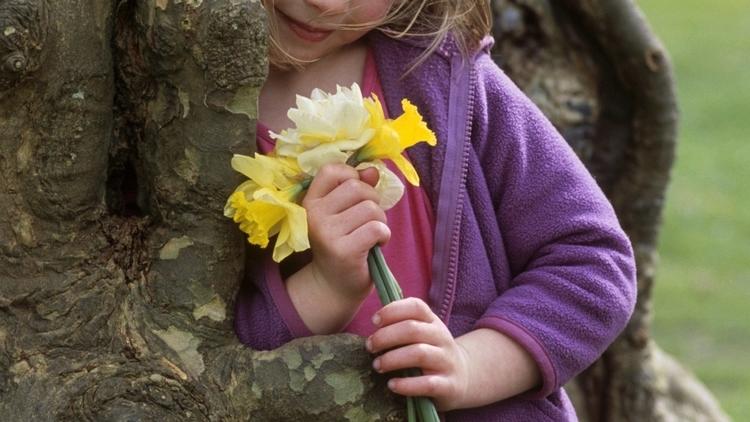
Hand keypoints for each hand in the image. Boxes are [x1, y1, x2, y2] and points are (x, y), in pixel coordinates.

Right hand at [302, 163, 390, 302]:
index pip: (332, 170)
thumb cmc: (342, 243)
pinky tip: (376, 244)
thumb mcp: (344, 212)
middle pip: (357, 187)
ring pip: (370, 208)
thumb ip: (357, 188)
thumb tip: (373, 170)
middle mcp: (314, 215)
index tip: (357, 195)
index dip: (352, 176)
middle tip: (368, 219)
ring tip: (371, 234)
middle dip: (372, 200)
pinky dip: (384, 235)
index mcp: (311, 201)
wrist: (334, 285)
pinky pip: (377, 228)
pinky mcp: (343, 250)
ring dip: (380, 220)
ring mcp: (327, 233)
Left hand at [366, 298, 471, 410]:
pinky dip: (406, 385)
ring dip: (392, 359)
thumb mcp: (423, 334)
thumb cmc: (431, 353)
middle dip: (385, 337)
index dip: (393, 310)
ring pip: (419, 354)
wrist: (462, 378)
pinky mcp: (449, 385)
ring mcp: (447, 361)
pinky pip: (427, 383)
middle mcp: (442, 338)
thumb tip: (375, 321)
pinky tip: (392, 385)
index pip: (416, 306)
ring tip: (377, 365)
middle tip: (370, 346)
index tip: (374, 321)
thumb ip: (403, 325)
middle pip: (412, 329)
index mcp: (433, 322)